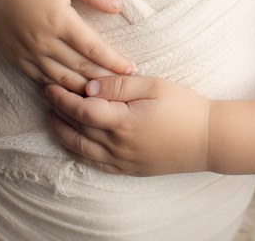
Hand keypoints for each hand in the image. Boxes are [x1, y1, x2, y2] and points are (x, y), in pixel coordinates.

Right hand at [0, 0, 133, 91]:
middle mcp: (40, 40)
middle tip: (122, 86)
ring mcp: (25, 51)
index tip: (130, 68)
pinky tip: (72, 89)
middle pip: (79, 69)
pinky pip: (39, 78)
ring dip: (82, 88)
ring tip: (102, 93)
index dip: (113, 61)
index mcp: (57, 19)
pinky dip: (58, 87)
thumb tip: (117, 7)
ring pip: (60, 79)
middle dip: (103, 79)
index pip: (92, 48)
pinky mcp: (13, 55)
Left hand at [46, 76, 210, 175]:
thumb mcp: (154, 86)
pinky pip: (95, 164)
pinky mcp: (129, 169)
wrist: (208, 139)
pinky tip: (73, 142)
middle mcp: (117, 145)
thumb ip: (119, 85)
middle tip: (46, 95)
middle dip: (57, 112)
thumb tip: (88, 86)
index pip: (81, 110)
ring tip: (52, 118)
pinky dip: (78, 152)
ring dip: (62, 133)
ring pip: (80, 150)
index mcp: (123, 122)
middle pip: (76, 130)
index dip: (62, 98)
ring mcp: (122, 161)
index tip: (50, 85)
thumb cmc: (184, 107)